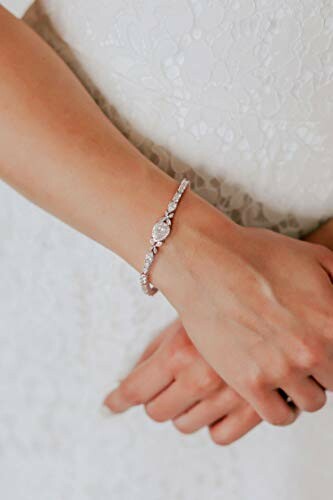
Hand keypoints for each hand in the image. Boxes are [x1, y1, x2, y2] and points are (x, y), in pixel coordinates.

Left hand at [105, 319, 261, 444]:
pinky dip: (214, 422)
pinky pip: (219, 435)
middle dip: (157, 397)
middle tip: (169, 380)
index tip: (111, 404)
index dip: (118, 399)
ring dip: (185, 408)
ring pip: (184, 424)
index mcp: (178, 353)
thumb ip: (154, 351)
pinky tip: (218, 401)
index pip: (135, 390)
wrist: (275, 306)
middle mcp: (201, 378)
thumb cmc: (224, 307)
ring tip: (200, 383)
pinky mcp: (253, 411)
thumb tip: (128, 377)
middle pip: (157, 411)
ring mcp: (227, 397)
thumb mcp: (183, 319)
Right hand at [154, 200, 332, 425]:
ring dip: (302, 388)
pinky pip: (278, 416)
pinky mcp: (249, 382)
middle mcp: (311, 351)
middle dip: (321, 369)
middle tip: (301, 353)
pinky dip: (280, 406)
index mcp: (332, 322)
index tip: (324, 349)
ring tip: (286, 369)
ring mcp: (280, 369)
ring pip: (311, 402)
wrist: (206, 262)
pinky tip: (272, 388)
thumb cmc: (256, 256)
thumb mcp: (316, 258)